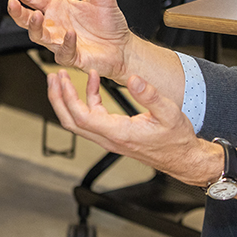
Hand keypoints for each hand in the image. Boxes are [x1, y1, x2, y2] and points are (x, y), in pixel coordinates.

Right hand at [5, 0, 137, 81]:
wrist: (123, 47)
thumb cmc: (109, 24)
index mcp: (58, 7)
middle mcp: (55, 24)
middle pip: (28, 19)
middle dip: (18, 12)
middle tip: (12, 3)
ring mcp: (60, 41)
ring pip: (39, 36)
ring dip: (35, 27)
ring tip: (37, 16)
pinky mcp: (71, 56)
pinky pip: (63, 51)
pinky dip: (65, 43)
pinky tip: (70, 34)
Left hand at [48, 68, 216, 185]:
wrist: (183, 158)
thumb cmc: (177, 140)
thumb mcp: (168, 112)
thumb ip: (149, 95)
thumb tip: (133, 79)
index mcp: (119, 133)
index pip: (82, 117)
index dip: (69, 98)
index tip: (63, 80)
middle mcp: (110, 139)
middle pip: (71, 122)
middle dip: (58, 99)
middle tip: (53, 78)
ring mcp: (110, 138)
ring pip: (78, 122)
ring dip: (68, 100)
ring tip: (64, 78)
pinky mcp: (113, 135)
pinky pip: (91, 118)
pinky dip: (87, 100)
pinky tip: (93, 83)